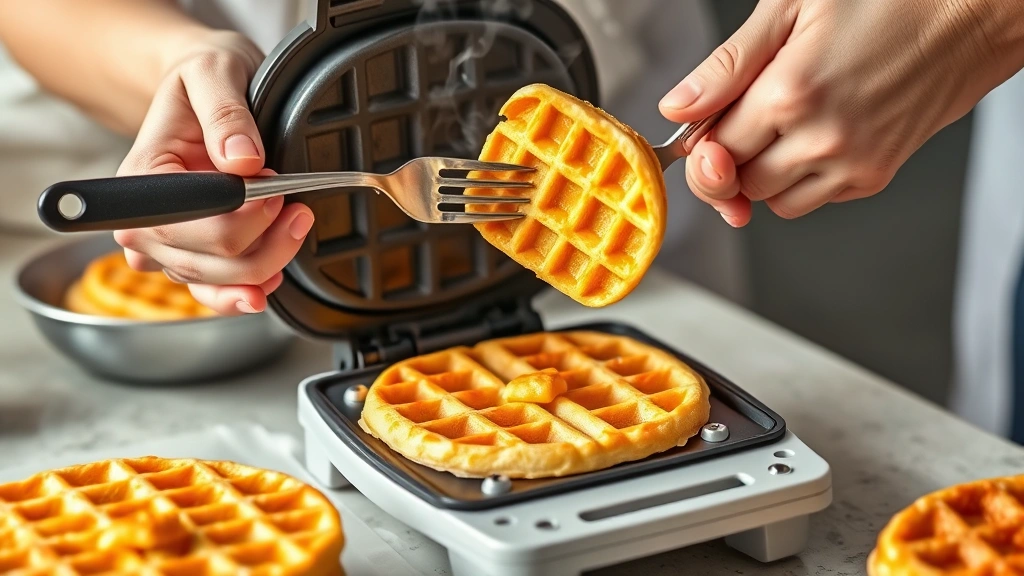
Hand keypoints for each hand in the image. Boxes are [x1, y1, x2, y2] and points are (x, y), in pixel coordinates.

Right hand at [112, 31, 313, 314]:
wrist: (202, 88)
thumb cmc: (202, 80)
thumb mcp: (214, 72)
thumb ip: (226, 114)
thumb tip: (243, 161)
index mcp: (142, 179)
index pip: (190, 225)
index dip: (243, 220)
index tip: (277, 191)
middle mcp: (145, 222)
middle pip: (207, 262)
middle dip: (265, 242)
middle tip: (297, 207)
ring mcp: (167, 246)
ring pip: (217, 283)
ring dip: (266, 265)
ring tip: (295, 227)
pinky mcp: (191, 257)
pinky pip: (215, 293)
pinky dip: (250, 289)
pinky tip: (273, 274)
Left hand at [660, 0, 1023, 226]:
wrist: (968, 12)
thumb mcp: (790, 7)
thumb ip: (727, 64)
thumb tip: (677, 108)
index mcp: (790, 95)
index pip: (713, 152)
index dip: (700, 143)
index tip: (702, 131)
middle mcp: (821, 139)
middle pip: (739, 184)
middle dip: (729, 161)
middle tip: (741, 124)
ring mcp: (853, 164)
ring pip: (773, 202)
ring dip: (762, 174)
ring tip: (780, 127)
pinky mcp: (874, 176)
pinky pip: (813, 200)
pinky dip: (799, 180)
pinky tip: (811, 138)